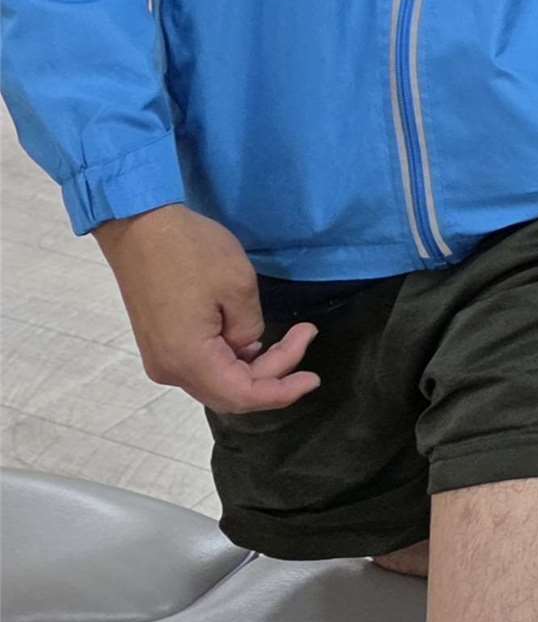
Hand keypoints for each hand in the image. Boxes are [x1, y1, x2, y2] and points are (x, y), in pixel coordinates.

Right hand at [93, 205, 318, 413]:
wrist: (139, 226)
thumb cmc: (191, 252)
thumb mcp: (238, 287)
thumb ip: (250, 329)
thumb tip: (246, 346)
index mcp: (188, 360)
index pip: (243, 395)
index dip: (282, 392)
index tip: (314, 377)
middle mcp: (169, 370)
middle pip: (231, 393)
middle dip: (275, 375)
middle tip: (305, 337)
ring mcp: (161, 358)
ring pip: (217, 381)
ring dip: (256, 367)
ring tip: (291, 337)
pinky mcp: (160, 343)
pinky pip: (202, 365)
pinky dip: (233, 360)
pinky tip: (255, 340)